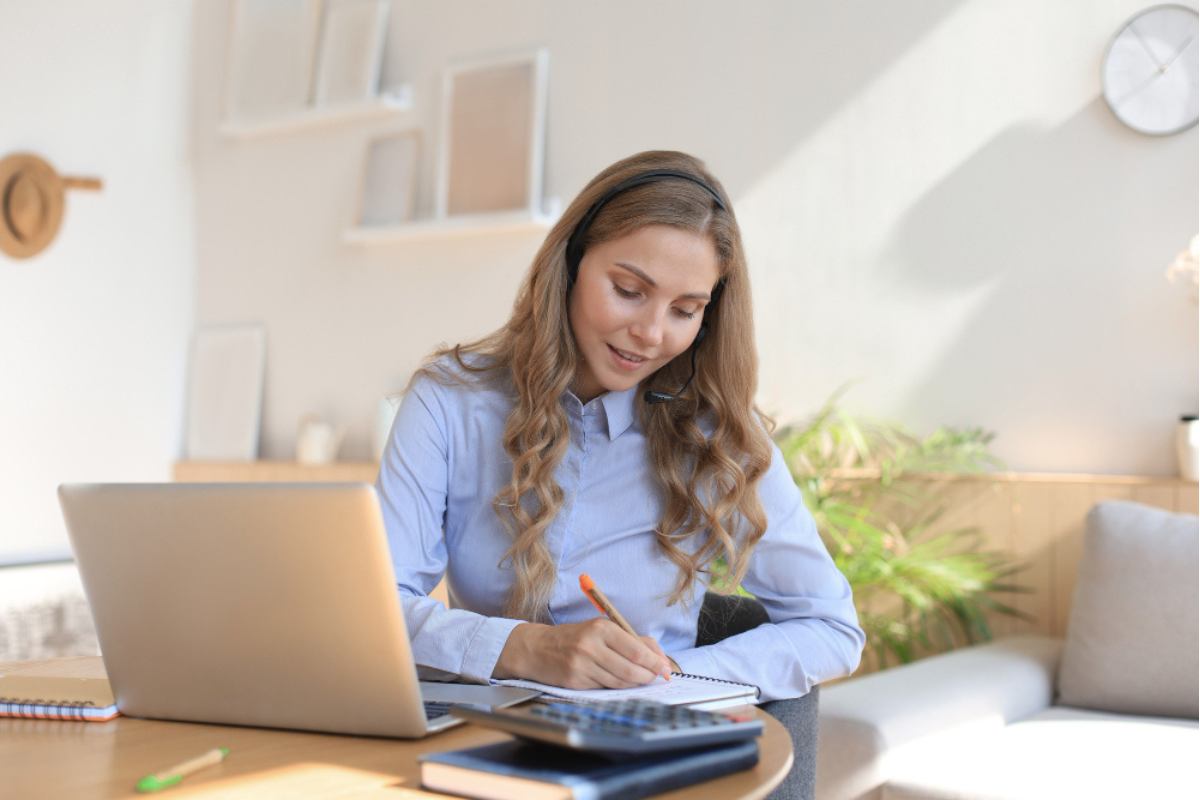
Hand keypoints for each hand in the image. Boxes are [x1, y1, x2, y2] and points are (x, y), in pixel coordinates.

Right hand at [493, 619, 672, 688]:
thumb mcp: (600, 629)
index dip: (654, 662)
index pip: (635, 649)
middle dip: (649, 676)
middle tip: (658, 678)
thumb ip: (630, 638)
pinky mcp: (575, 682)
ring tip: (643, 681)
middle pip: (630, 668)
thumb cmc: (573, 637)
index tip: (665, 668)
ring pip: (619, 681)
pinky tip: (624, 684)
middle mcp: (591, 646)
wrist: (536, 648)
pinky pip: (604, 688)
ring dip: (636, 684)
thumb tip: (657, 654)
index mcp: (600, 628)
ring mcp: (582, 665)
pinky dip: (618, 688)